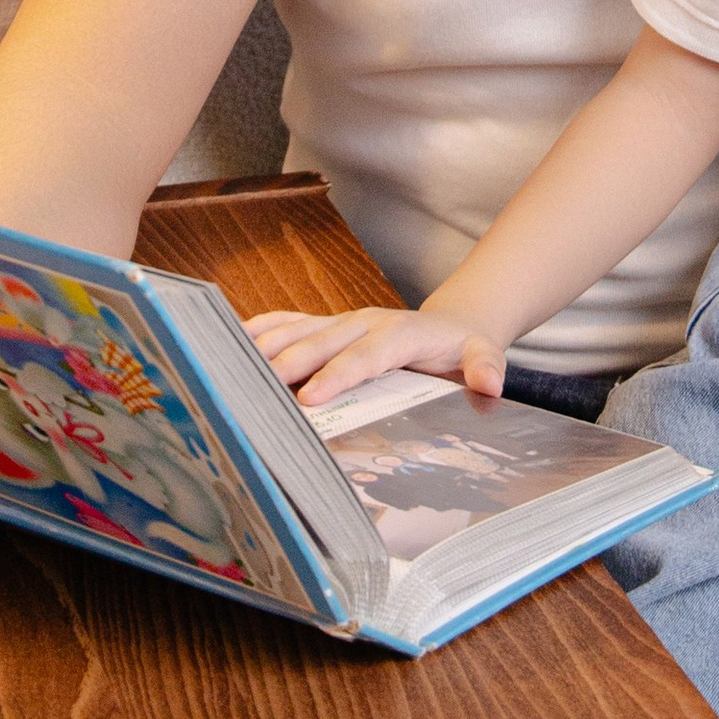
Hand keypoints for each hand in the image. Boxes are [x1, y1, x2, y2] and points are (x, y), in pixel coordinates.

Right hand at [246, 301, 507, 409]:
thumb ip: (485, 368)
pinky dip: (260, 331)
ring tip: (229, 369)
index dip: (338, 374)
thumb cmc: (462, 347)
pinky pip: (288, 322)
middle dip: (288, 365)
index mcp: (400, 334)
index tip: (311, 397)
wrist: (452, 324)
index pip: (366, 355)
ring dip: (265, 348)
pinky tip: (230, 343)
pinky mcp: (327, 325)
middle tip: (255, 391)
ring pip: (297, 329)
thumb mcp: (483, 355)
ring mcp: (342, 321)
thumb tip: (490, 385)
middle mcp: (365, 322)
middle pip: (321, 341)